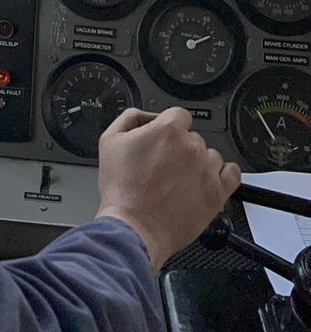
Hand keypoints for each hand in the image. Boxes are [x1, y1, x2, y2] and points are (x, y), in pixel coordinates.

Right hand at [95, 107, 240, 272]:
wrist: (133, 228)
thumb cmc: (122, 189)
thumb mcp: (111, 140)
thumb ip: (131, 118)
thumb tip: (148, 117)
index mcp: (168, 129)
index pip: (179, 115)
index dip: (169, 128)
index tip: (163, 141)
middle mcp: (191, 146)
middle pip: (193, 138)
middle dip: (180, 149)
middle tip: (164, 167)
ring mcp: (207, 170)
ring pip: (211, 156)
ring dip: (198, 164)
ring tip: (180, 181)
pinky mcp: (217, 193)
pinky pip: (232, 174)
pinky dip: (223, 175)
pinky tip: (208, 181)